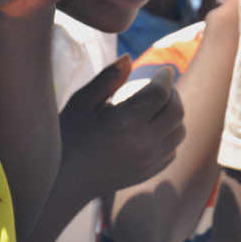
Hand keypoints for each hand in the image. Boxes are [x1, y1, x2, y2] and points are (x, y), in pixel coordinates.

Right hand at [60, 57, 185, 196]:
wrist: (61, 183)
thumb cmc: (66, 136)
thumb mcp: (81, 103)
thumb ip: (107, 79)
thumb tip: (129, 58)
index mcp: (125, 122)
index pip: (160, 93)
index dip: (166, 77)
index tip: (164, 71)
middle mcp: (142, 143)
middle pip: (177, 111)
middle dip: (174, 94)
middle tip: (163, 86)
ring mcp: (148, 162)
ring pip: (179, 131)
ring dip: (175, 115)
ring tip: (159, 106)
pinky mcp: (148, 173)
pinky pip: (173, 150)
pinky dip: (170, 135)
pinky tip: (154, 128)